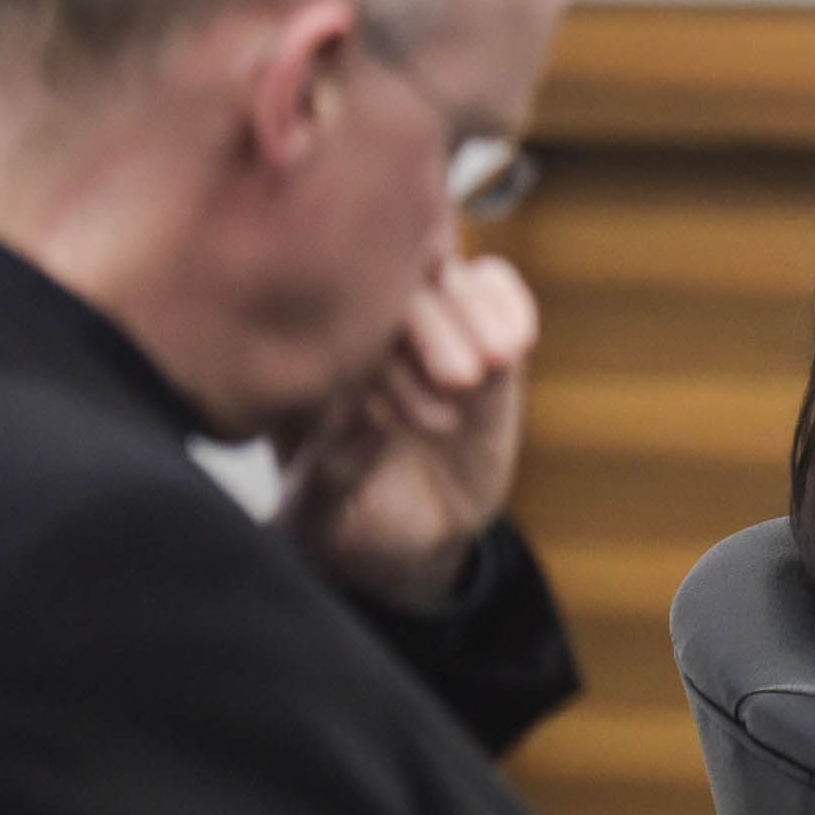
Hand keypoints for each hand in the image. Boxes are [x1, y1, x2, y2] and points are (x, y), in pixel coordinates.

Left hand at [276, 256, 537, 609]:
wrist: (415, 538)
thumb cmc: (351, 524)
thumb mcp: (326, 514)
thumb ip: (335, 467)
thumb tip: (363, 412)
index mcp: (303, 363)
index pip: (326, 312)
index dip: (369, 345)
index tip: (389, 409)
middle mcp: (362, 330)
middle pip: (394, 280)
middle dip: (432, 328)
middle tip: (460, 384)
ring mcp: (425, 328)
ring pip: (448, 276)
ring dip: (475, 319)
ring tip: (483, 379)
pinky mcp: (480, 335)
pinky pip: (494, 288)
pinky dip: (509, 307)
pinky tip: (511, 352)